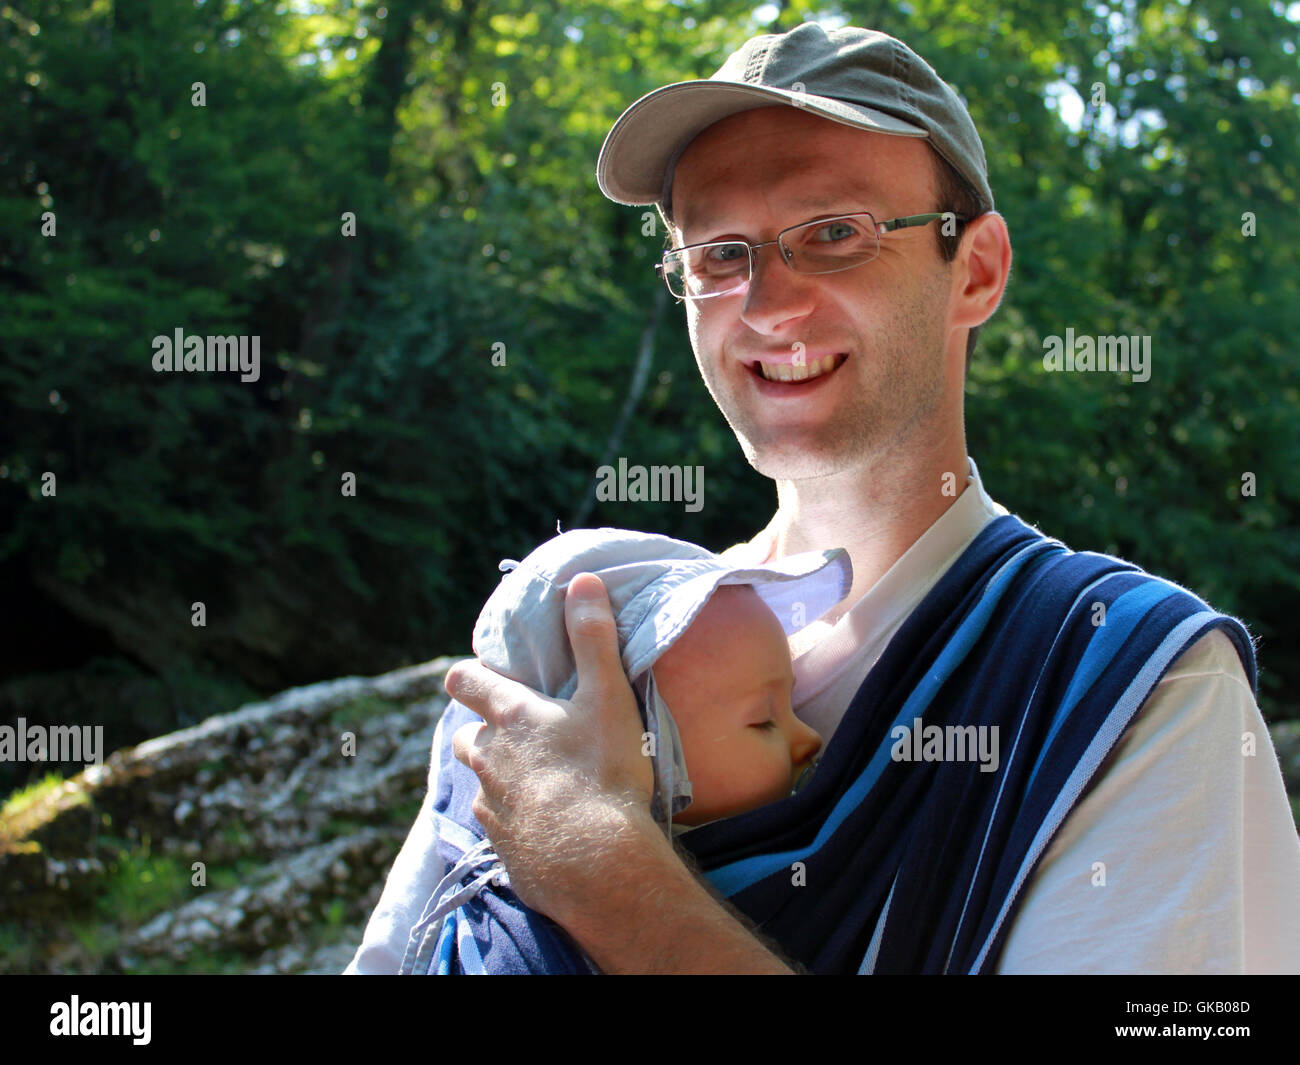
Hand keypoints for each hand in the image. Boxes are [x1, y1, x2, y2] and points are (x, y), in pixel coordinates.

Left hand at [448, 572, 657, 921]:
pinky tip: (544, 823)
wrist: (596, 862)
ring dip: (498, 775)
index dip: (469, 676)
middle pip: (466, 735)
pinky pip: (497, 822)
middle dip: (485, 731)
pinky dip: (514, 816)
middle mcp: (488, 758)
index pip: (464, 682)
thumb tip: (583, 580)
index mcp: (510, 717)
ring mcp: (490, 805)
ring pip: (480, 781)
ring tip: (535, 779)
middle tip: (522, 733)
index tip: (483, 677)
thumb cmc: (603, 772)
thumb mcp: (607, 697)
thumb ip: (593, 637)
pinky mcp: (500, 845)